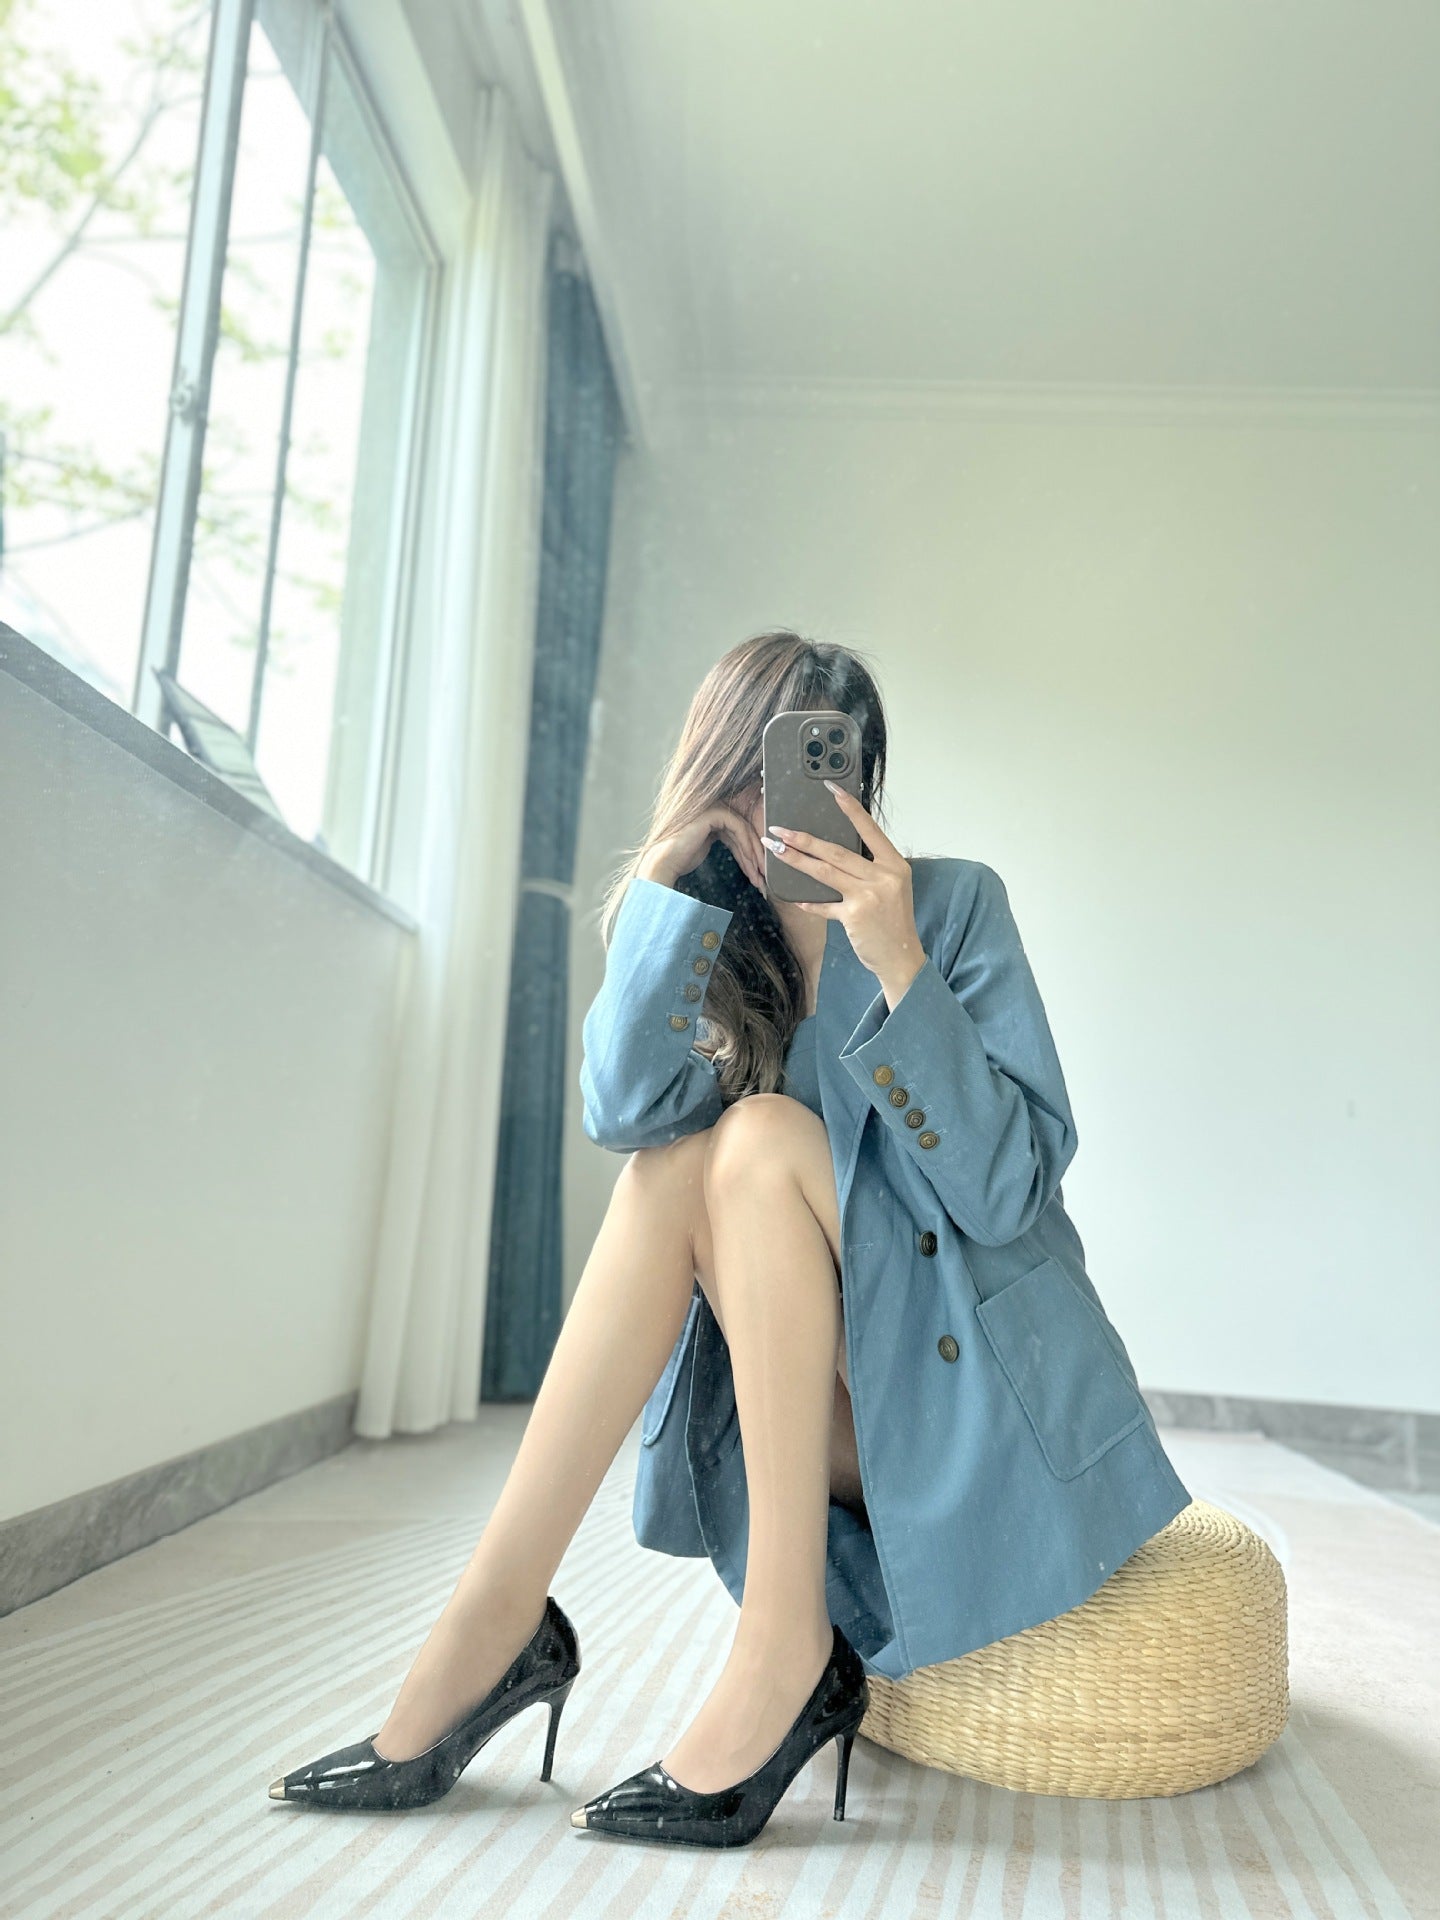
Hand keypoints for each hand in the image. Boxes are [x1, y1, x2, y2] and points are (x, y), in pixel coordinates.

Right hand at [639, 803, 766, 893]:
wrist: (665, 862)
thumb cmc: (681, 859)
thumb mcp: (709, 847)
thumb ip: (727, 842)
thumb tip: (749, 853)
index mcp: (712, 814)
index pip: (738, 832)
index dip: (750, 854)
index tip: (758, 874)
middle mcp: (713, 807)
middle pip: (743, 831)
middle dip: (755, 856)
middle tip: (763, 876)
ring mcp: (713, 807)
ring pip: (744, 830)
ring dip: (754, 855)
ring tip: (759, 875)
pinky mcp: (713, 812)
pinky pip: (738, 828)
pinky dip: (747, 847)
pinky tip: (751, 864)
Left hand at [762, 783, 924, 1004]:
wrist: (901, 956)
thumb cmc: (893, 920)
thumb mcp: (891, 887)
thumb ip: (868, 869)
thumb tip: (831, 853)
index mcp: (894, 864)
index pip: (869, 829)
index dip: (849, 808)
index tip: (830, 789)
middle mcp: (883, 876)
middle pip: (836, 851)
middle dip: (804, 839)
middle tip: (779, 830)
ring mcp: (869, 896)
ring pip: (825, 872)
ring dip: (796, 860)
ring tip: (775, 849)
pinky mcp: (854, 915)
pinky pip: (824, 905)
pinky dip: (810, 902)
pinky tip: (796, 898)